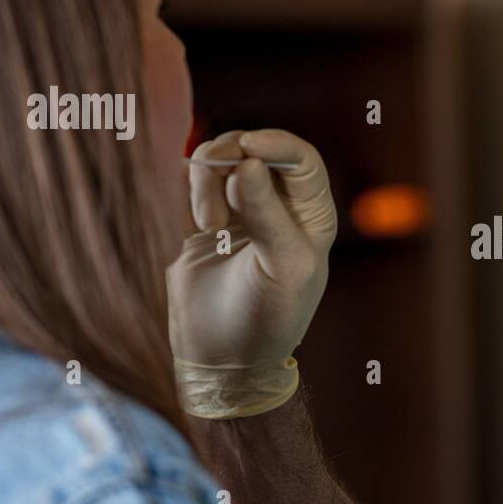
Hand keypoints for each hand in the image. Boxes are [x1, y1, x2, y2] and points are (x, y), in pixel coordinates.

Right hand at [166, 129, 336, 416]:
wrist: (221, 359)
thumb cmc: (267, 318)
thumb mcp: (281, 267)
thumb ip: (266, 214)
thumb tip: (246, 162)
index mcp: (312, 214)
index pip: (301, 159)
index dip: (275, 144)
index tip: (247, 148)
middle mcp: (279, 205)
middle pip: (254, 150)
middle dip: (231, 158)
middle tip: (214, 184)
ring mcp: (240, 209)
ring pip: (219, 161)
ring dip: (207, 182)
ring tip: (209, 227)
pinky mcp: (204, 218)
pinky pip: (194, 182)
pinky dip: (191, 190)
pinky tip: (199, 226)